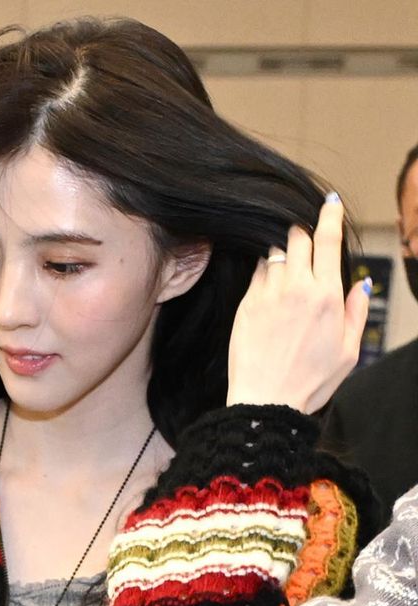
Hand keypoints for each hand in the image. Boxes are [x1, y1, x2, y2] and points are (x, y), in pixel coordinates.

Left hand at [227, 196, 369, 413]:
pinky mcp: (246, 303)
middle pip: (296, 236)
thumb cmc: (311, 381)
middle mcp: (296, 288)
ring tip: (287, 269)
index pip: (327, 240)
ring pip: (273, 252)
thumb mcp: (348, 351)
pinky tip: (271, 287)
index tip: (328, 203)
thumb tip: (361, 282)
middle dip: (301, 232)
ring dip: (281, 252)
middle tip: (305, 241)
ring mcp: (267, 293)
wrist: (265, 401)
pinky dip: (265, 270)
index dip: (328, 215)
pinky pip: (256, 272)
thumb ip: (356, 312)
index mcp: (327, 296)